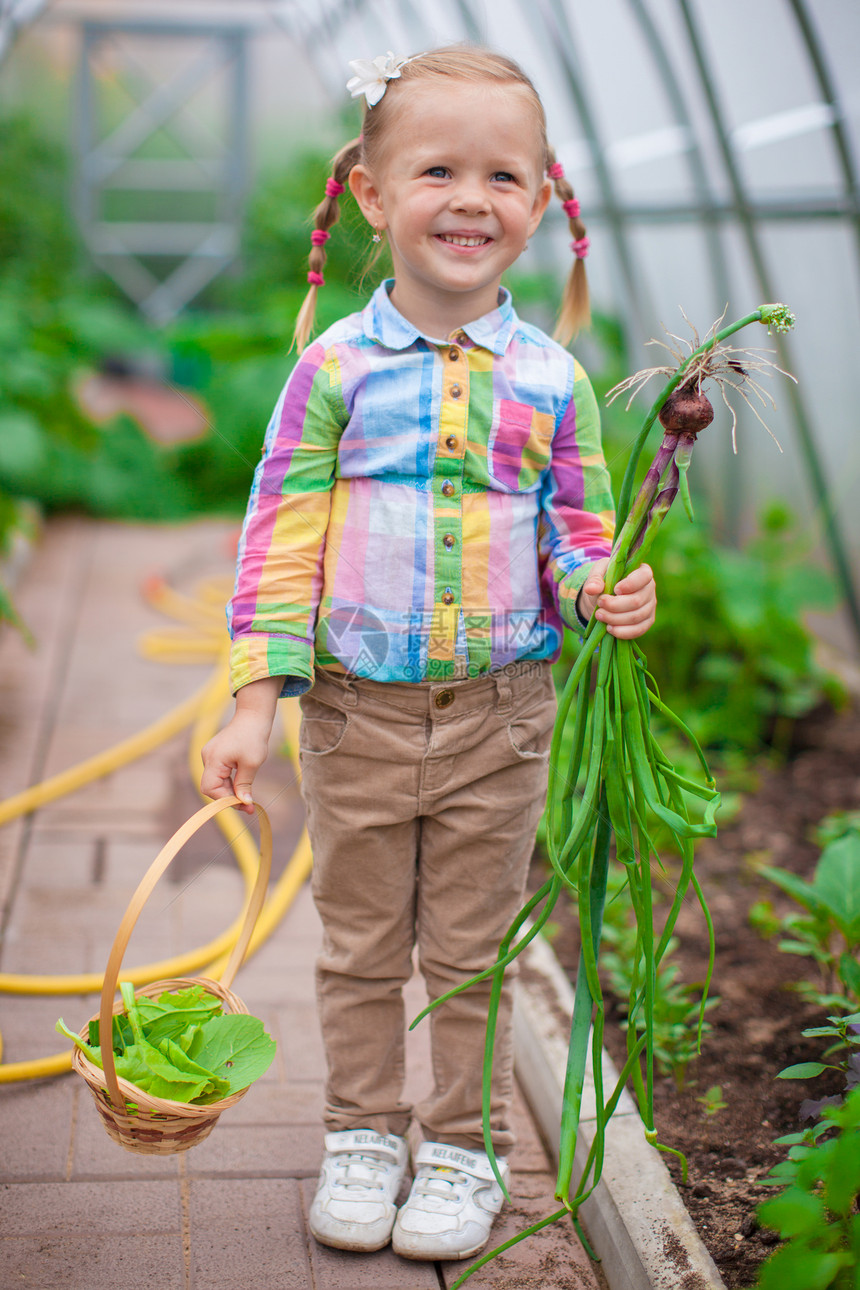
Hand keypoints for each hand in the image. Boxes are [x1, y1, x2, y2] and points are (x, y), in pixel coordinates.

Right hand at [200, 676, 281, 813]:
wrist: (253, 717)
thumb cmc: (253, 737)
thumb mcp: (252, 764)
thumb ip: (244, 785)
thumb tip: (244, 803)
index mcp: (213, 759)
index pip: (210, 788)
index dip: (225, 800)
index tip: (243, 805)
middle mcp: (207, 757)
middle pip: (212, 787)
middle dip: (229, 797)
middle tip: (249, 805)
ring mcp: (210, 755)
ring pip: (216, 782)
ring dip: (231, 791)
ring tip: (248, 797)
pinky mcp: (216, 755)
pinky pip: (220, 774)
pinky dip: (230, 782)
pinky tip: (242, 784)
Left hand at [577, 560, 655, 638]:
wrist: (604, 598)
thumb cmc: (604, 581)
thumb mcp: (597, 574)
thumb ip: (594, 579)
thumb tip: (591, 589)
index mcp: (642, 571)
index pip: (644, 576)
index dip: (630, 584)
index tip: (615, 589)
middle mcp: (650, 588)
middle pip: (637, 601)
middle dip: (615, 605)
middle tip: (599, 604)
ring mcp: (650, 606)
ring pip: (636, 617)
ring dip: (615, 619)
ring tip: (600, 615)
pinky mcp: (647, 621)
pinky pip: (638, 630)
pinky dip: (622, 632)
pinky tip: (609, 628)